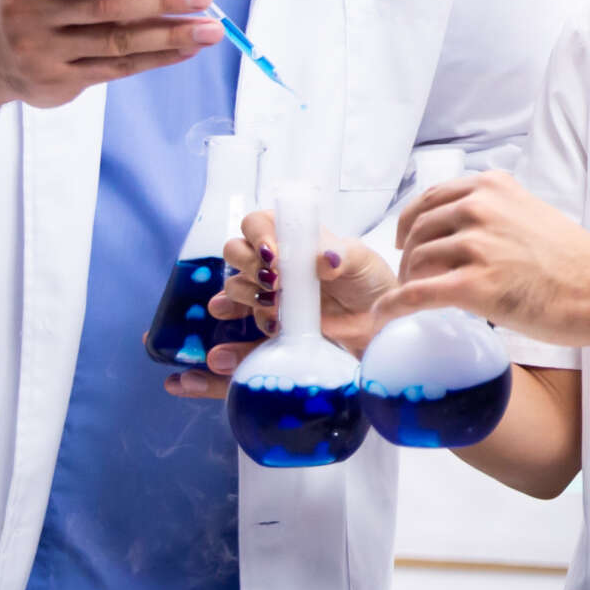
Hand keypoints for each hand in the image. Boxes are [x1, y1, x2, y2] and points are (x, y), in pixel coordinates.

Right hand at [0, 0, 220, 125]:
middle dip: (162, 0)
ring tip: (210, 29)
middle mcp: (27, 11)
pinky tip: (186, 49)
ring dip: (170, 36)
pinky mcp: (54, 82)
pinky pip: (115, 69)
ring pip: (116, 43)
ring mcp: (38, 51)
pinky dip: (156, 58)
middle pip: (105, 6)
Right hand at [167, 219, 392, 400]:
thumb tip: (324, 258)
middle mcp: (273, 268)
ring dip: (241, 301)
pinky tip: (208, 364)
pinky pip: (234, 344)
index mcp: (292, 242)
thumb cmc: (372, 285)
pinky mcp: (268, 336)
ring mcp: (267, 301)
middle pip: (235, 256)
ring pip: (233, 294)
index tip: (274, 255)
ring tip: (271, 312)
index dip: (258, 235)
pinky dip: (219, 356)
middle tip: (273, 284)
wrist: (381, 329)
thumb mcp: (363, 265)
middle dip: (247, 267)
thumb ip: (343, 257)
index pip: (257, 225)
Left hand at [373, 171, 589, 343]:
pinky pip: (417, 294)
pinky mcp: (473, 285)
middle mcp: (479, 208)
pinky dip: (394, 306)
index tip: (406, 237)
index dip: (411, 220)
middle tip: (409, 275)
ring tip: (410, 297)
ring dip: (407, 281)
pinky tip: (384, 316)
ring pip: (417, 261)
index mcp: (492, 187)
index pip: (433, 197)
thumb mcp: (531, 213)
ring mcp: (475, 245)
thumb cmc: (575, 260)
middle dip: (408, 254)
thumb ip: (497, 212)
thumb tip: (467, 230)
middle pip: (419, 229)